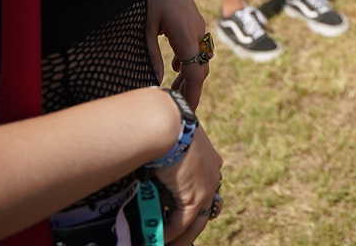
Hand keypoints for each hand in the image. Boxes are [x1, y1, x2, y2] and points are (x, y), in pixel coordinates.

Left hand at [145, 0, 209, 107]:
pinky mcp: (192, 16)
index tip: (188, 114)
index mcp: (186, 34)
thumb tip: (155, 82)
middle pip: (201, 67)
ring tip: (174, 90)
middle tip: (175, 107)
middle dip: (191, 88)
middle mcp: (196, 29)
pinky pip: (196, 43)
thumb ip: (149, 55)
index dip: (193, 95)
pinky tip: (175, 66)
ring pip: (199, 55)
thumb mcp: (143, 27)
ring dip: (190, 73)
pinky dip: (189, 58)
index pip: (197, 73)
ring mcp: (196, 22)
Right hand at [154, 122, 221, 244]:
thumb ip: (163, 151)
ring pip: (195, 220)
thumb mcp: (168, 138)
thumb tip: (143, 151)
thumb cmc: (162, 123)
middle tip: (175, 237)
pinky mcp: (195, 196)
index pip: (203, 185)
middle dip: (188, 225)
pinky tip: (158, 238)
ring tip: (166, 244)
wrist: (167, 123)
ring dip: (179, 236)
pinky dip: (170, 233)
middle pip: (203, 207)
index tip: (178, 211)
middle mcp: (211, 172)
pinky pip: (182, 223)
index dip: (192, 201)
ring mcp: (206, 185)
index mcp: (207, 156)